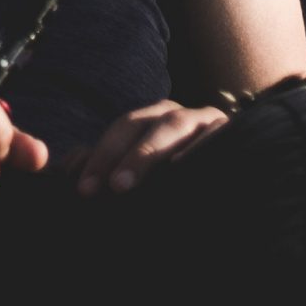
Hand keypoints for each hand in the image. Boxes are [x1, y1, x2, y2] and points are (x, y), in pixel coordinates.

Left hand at [72, 99, 229, 195]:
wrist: (231, 190)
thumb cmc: (179, 184)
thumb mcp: (142, 178)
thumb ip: (107, 168)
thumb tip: (70, 166)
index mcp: (151, 120)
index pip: (119, 130)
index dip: (100, 157)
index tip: (84, 190)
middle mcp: (175, 116)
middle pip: (141, 123)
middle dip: (122, 155)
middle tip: (112, 187)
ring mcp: (206, 121)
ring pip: (174, 126)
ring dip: (150, 153)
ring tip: (134, 181)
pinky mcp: (234, 133)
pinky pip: (216, 137)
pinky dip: (199, 150)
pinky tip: (182, 168)